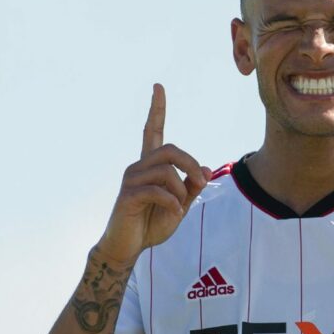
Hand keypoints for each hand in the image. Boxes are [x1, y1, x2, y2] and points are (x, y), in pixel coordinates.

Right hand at [96, 84, 210, 265]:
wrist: (127, 247)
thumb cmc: (152, 223)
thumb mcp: (179, 205)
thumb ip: (191, 188)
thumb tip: (206, 170)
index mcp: (150, 166)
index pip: (152, 130)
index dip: (156, 109)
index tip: (158, 87)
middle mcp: (138, 167)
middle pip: (170, 149)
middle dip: (191, 164)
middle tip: (201, 182)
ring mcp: (131, 180)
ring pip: (166, 170)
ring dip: (181, 188)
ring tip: (179, 206)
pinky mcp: (128, 196)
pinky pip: (158, 190)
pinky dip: (172, 202)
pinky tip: (173, 212)